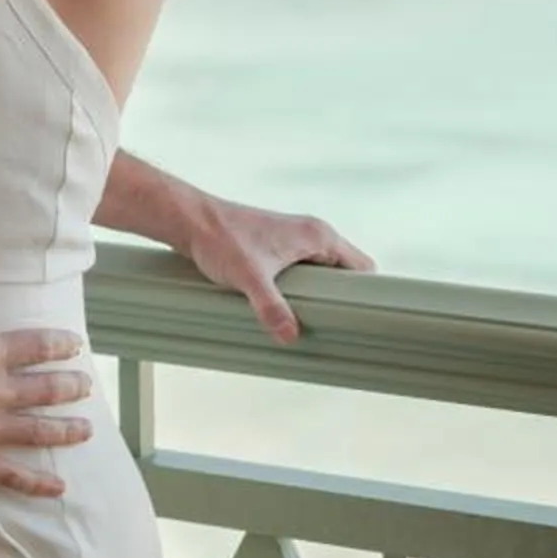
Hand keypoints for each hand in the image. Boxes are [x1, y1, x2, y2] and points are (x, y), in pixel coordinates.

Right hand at [0, 237, 95, 497]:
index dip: (61, 344)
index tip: (75, 345)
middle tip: (86, 385)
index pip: (38, 346)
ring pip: (38, 432)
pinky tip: (57, 489)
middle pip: (46, 390)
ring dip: (65, 430)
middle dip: (71, 387)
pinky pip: (10, 474)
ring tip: (85, 430)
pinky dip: (36, 484)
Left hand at [178, 193, 373, 342]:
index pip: (363, 267)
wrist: (191, 221)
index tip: (359, 320)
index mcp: (318, 235)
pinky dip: (305, 290)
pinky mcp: (279, 247)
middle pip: (345, 273)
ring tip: (313, 323)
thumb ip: (271, 307)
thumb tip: (290, 336)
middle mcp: (312, 234)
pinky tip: (292, 309)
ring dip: (321, 296)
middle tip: (334, 328)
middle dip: (342, 299)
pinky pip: (306, 272)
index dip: (365, 293)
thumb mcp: (250, 278)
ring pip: (324, 273)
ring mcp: (295, 239)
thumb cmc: (221, 239)